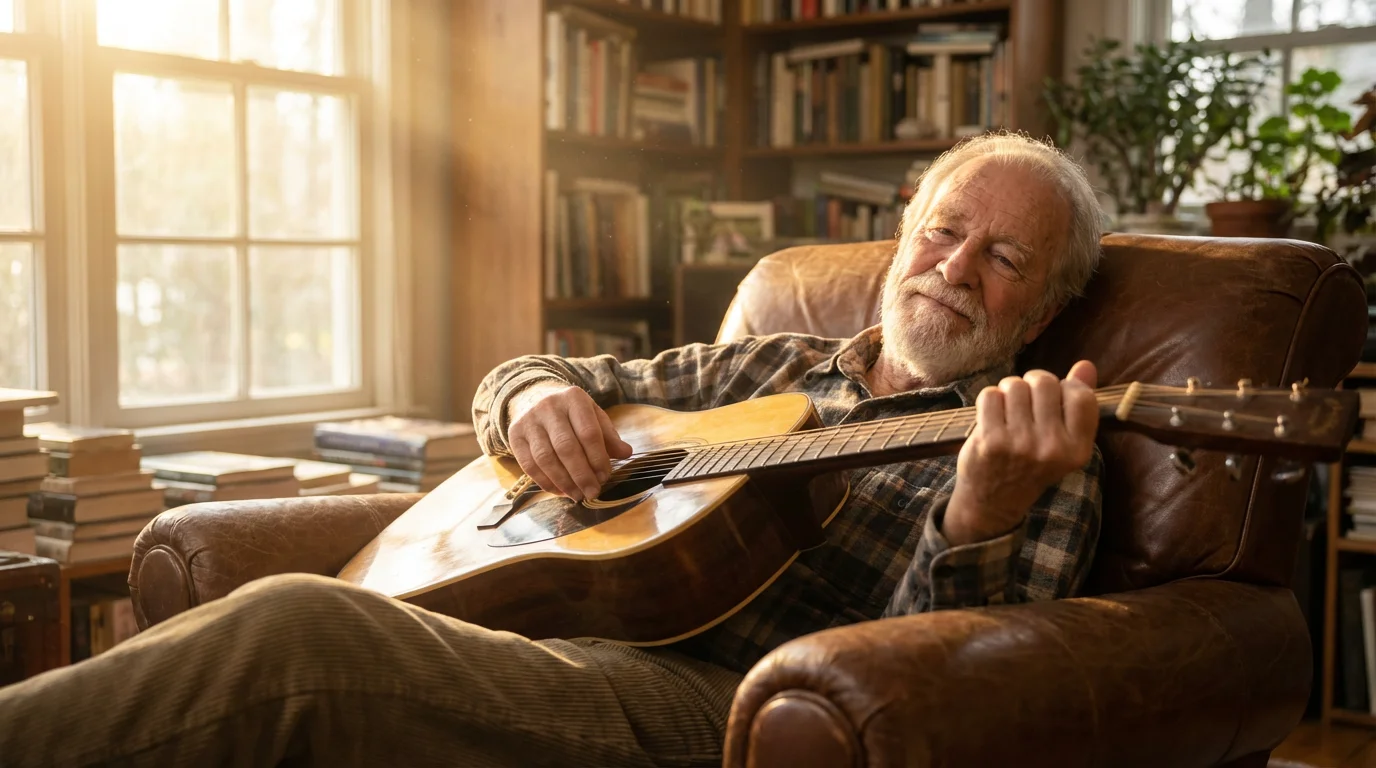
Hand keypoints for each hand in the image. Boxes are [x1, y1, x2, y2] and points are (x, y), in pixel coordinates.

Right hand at [507, 382, 632, 500]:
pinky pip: (529, 465)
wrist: (535, 398)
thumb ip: (609, 436)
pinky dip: (546, 482)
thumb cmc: (571, 414)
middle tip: (592, 492)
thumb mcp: (593, 417)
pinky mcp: (515, 435)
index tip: (605, 477)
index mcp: (574, 398)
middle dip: (581, 474)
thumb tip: (626, 453)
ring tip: (577, 495)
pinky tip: (560, 491)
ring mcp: (529, 420)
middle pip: (566, 447)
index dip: (598, 458)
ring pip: (546, 458)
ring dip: (564, 481)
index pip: (588, 433)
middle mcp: (549, 406)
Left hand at [944, 360, 1098, 545]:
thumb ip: (1078, 403)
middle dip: (1032, 383)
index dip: (1065, 386)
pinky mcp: (991, 441)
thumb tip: (1086, 365)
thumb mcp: (1063, 442)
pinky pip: (990, 395)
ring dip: (1009, 390)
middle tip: (1026, 401)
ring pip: (1015, 385)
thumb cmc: (1032, 464)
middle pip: (1045, 382)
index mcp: (1078, 449)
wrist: (994, 502)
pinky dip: (990, 399)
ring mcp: (1021, 445)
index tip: (1053, 398)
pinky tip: (991, 417)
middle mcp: (1053, 448)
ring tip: (1008, 409)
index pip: (1081, 395)